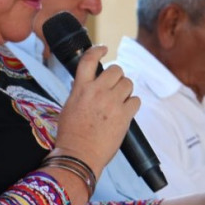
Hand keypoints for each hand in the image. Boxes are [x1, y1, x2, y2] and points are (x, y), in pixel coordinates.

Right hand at [54, 45, 139, 173]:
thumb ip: (79, 93)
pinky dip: (132, 104)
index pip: (89, 60)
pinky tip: (126, 111)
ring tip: (119, 101)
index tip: (104, 48)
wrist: (79, 155)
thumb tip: (85, 84)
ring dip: (126, 90)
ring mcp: (112, 103)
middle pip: (116, 69)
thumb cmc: (71, 135)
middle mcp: (97, 92)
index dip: (98, 50)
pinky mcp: (125, 115)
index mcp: (81, 89)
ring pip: (128, 83)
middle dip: (117, 76)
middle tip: (114, 87)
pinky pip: (136, 100)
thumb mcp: (68, 107)